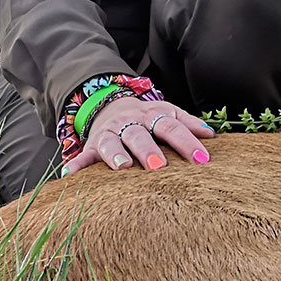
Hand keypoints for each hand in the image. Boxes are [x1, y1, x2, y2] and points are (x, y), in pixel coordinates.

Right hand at [64, 96, 214, 173]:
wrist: (111, 106)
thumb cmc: (148, 118)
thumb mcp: (168, 113)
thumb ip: (187, 123)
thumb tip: (211, 135)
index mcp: (153, 114)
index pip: (172, 127)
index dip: (187, 142)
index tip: (202, 159)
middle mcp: (130, 122)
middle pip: (140, 135)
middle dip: (149, 150)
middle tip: (160, 166)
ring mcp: (110, 133)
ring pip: (112, 142)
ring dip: (116, 154)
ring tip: (123, 168)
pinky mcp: (93, 145)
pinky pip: (84, 155)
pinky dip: (77, 165)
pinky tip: (70, 175)